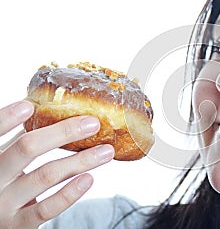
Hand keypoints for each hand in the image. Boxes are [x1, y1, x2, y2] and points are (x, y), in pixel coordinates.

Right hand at [0, 101, 114, 228]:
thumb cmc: (4, 183)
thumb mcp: (5, 159)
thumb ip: (20, 141)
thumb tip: (46, 108)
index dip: (6, 119)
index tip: (29, 106)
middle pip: (27, 149)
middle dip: (63, 133)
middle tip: (93, 123)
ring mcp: (4, 204)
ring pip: (46, 176)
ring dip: (81, 161)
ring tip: (106, 151)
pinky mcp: (18, 225)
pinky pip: (47, 208)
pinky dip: (70, 193)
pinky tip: (88, 179)